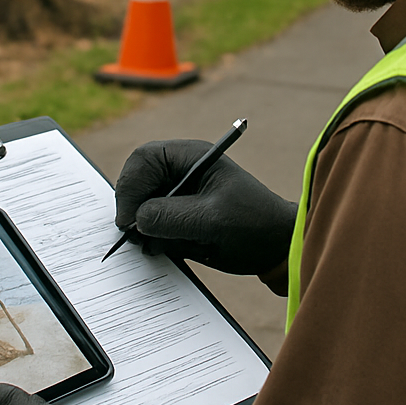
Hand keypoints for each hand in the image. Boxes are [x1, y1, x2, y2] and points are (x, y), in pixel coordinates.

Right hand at [114, 139, 296, 274]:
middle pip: (137, 181)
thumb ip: (172, 217)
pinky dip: (153, 239)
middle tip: (136, 235)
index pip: (145, 159)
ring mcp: (178, 195)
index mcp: (192, 157)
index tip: (130, 217)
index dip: (131, 185)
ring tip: (164, 244)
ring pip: (141, 206)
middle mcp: (181, 171)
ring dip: (144, 227)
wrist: (275, 248)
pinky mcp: (177, 217)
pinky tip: (171, 248)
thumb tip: (137, 220)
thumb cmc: (253, 224)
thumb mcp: (213, 219)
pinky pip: (152, 225)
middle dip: (134, 207)